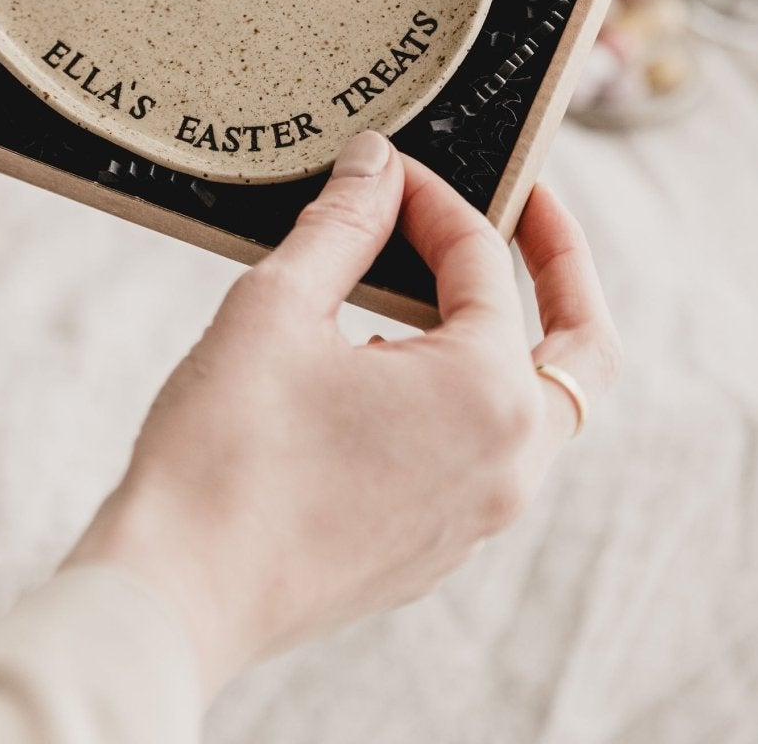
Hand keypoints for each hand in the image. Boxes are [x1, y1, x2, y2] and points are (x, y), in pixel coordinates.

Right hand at [67, 132, 619, 698]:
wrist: (177, 591)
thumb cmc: (225, 451)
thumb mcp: (278, 305)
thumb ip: (344, 225)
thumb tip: (378, 166)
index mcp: (487, 396)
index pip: (484, 262)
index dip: (432, 198)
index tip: (382, 169)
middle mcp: (506, 466)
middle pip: (580, 351)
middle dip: (561, 269)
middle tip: (528, 207)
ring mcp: (474, 519)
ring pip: (534, 411)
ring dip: (503, 335)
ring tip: (436, 282)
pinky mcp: (432, 552)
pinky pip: (482, 457)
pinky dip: (463, 395)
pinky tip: (386, 363)